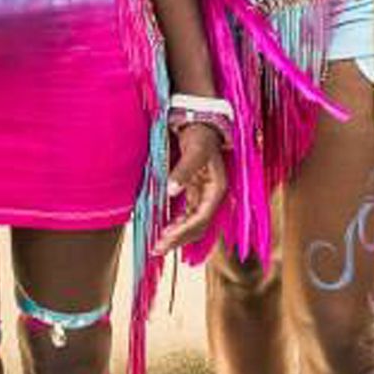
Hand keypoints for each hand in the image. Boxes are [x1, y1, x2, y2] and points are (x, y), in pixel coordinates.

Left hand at [153, 123, 227, 253]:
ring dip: (177, 236)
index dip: (184, 231)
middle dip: (178, 239)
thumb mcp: (195, 150)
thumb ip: (185, 170)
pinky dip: (175, 225)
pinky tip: (162, 229)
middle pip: (198, 227)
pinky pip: (186, 216)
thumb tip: (171, 190)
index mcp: (217, 190)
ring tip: (157, 245)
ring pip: (192, 225)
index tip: (165, 238)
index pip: (201, 219)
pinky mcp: (194, 193)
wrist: (202, 124)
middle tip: (156, 248)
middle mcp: (212, 197)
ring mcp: (203, 196)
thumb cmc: (201, 136)